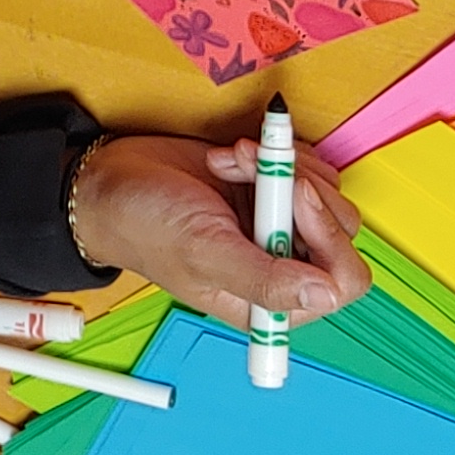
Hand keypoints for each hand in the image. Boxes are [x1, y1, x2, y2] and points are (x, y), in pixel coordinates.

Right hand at [69, 135, 370, 327]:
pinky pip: (305, 168)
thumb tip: (324, 295)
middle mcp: (283, 266)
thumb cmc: (146, 227)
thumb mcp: (204, 253)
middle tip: (260, 169)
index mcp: (271, 301)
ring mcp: (280, 227)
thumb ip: (265, 280)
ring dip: (285, 167)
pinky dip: (275, 153)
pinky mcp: (274, 191)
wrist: (112, 183)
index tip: (294, 197)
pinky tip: (233, 156)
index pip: (340, 282)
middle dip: (302, 191)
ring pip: (325, 193)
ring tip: (236, 160)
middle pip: (341, 231)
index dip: (329, 237)